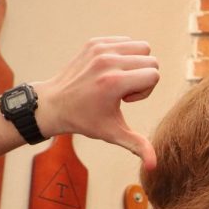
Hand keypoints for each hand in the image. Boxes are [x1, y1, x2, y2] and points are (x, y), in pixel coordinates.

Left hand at [34, 36, 159, 168]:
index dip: (145, 90)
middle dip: (143, 77)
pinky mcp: (95, 42)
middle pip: (151, 60)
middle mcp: (108, 61)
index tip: (125, 100)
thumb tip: (153, 167)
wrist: (54, 103)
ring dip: (136, 63)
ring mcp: (100, 49)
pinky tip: (110, 70)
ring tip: (118, 79)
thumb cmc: (85, 120)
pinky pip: (126, 41)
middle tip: (122, 91)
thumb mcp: (113, 134)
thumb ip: (138, 146)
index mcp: (114, 82)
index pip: (154, 74)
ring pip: (141, 47)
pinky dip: (124, 54)